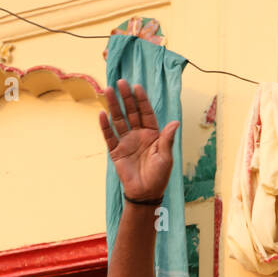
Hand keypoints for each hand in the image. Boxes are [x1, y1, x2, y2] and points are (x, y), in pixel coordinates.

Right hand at [99, 78, 178, 200]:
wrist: (146, 194)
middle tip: (121, 82)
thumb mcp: (166, 158)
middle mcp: (138, 135)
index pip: (146, 113)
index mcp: (152, 135)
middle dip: (126, 97)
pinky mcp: (116, 152)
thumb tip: (175, 122)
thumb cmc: (159, 177)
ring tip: (108, 90)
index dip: (141, 100)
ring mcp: (126, 142)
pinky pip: (110, 136)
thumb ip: (167, 139)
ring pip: (119, 120)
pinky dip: (105, 126)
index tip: (137, 87)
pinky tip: (101, 114)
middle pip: (131, 112)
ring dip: (114, 106)